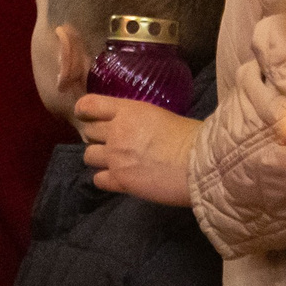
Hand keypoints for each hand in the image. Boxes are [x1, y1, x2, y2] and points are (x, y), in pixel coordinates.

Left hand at [76, 95, 198, 206]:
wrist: (201, 165)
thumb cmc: (192, 137)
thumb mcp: (161, 116)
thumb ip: (141, 121)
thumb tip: (140, 128)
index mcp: (127, 111)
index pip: (89, 105)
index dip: (84, 110)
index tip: (85, 115)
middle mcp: (116, 132)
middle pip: (88, 131)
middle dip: (97, 136)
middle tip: (112, 142)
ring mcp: (115, 157)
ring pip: (88, 155)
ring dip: (99, 158)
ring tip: (115, 162)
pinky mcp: (120, 181)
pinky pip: (98, 179)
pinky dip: (105, 179)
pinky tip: (118, 179)